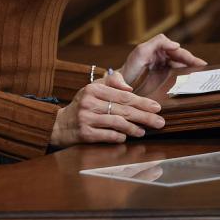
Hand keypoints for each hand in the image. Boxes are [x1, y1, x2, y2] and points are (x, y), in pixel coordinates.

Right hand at [49, 70, 164, 146]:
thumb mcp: (94, 88)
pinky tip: (127, 137)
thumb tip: (130, 88)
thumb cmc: (82, 105)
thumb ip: (112, 82)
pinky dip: (119, 137)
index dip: (142, 102)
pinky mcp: (84, 134)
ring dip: (134, 128)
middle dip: (144, 116)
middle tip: (160, 121)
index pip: (124, 96)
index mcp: (94, 88)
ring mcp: (86, 118)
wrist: (59, 125)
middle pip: (123, 110)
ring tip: (144, 131)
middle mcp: (89, 102)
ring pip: (117, 123)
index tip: (157, 107)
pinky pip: (107, 135)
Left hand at [120, 33, 206, 83]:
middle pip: (177, 54)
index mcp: (152, 48)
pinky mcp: (160, 73)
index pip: (171, 47)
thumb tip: (176, 44)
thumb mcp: (140, 52)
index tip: (194, 60)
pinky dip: (184, 72)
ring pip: (178, 62)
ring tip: (201, 70)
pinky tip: (192, 76)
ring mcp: (159, 64)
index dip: (183, 53)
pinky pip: (175, 70)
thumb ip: (158, 43)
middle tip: (202, 65)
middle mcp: (157, 54)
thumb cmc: (126, 70)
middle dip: (190, 59)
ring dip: (189, 65)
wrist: (118, 86)